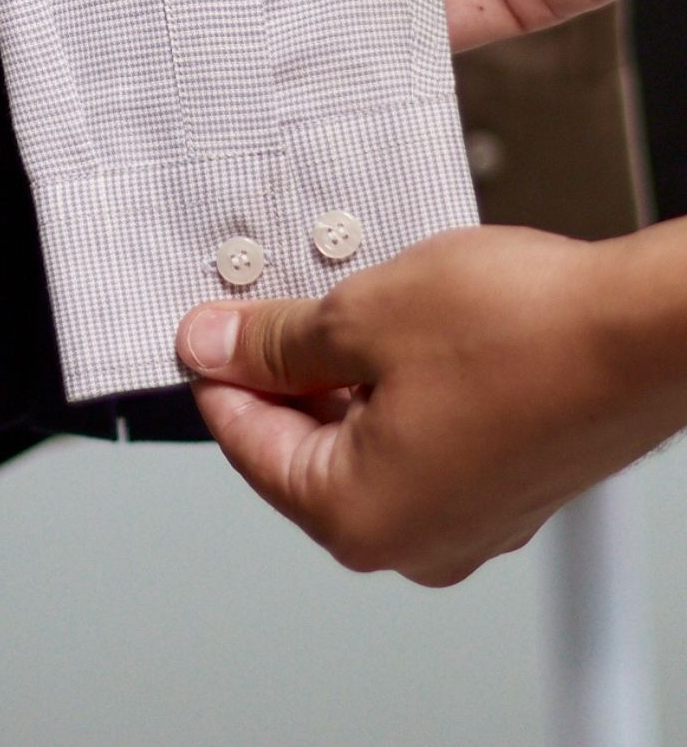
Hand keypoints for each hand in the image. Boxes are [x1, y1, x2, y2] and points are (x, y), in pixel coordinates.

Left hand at [176, 223, 686, 585]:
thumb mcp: (361, 316)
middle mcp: (415, 540)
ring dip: (342, 378)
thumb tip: (214, 344)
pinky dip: (396, 390)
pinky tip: (403, 331)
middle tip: (268, 307)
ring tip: (346, 305)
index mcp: (360, 518)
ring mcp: (468, 519)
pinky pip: (420, 441)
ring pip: (365, 443)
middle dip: (281, 376)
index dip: (217, 374)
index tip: (202, 329)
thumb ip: (274, 341)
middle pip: (304, 453)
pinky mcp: (506, 484)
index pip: (247, 447)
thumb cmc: (525, 332)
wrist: (645, 330)